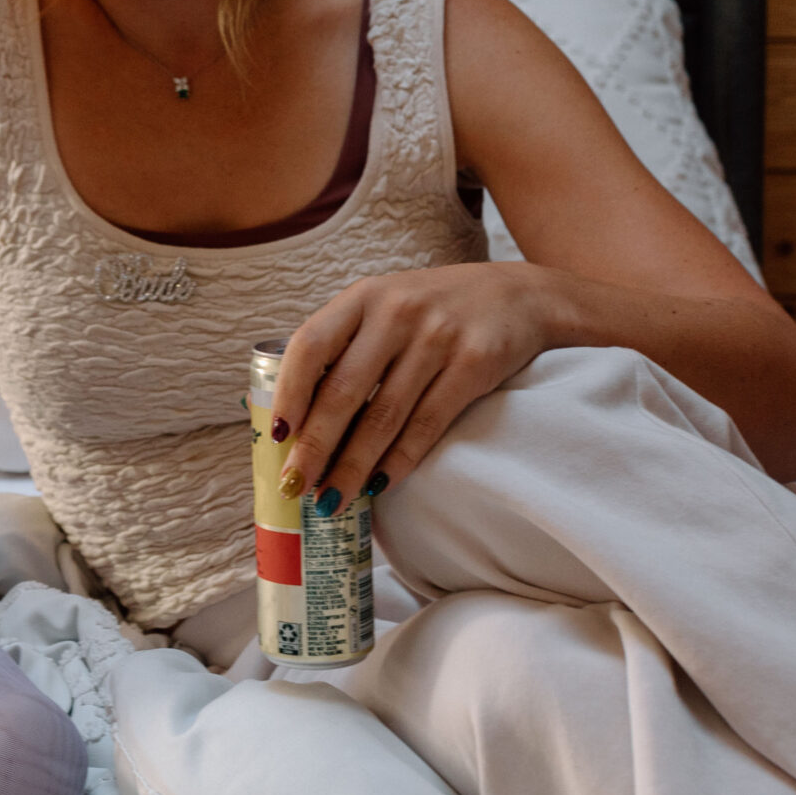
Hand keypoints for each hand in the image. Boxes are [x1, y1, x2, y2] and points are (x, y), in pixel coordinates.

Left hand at [267, 264, 555, 509]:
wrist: (518, 295)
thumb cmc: (432, 311)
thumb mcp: (384, 308)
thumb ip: (345, 346)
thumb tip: (297, 418)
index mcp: (363, 298)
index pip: (311, 345)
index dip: (289, 393)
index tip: (277, 436)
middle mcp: (395, 313)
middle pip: (343, 391)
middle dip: (315, 447)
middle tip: (295, 485)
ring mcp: (437, 337)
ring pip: (384, 416)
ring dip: (353, 466)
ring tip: (331, 499)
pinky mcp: (473, 364)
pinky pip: (427, 423)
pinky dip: (400, 460)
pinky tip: (379, 484)